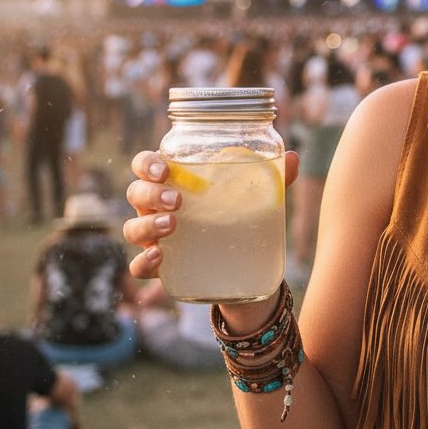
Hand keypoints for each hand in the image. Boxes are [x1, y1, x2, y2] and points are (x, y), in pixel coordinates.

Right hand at [123, 150, 299, 278]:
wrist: (245, 269)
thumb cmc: (241, 220)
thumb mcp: (258, 200)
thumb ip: (274, 180)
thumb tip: (295, 158)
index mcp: (175, 185)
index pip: (147, 165)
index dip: (147, 163)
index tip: (165, 169)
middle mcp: (157, 209)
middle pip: (136, 193)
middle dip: (151, 194)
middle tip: (178, 200)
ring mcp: (156, 239)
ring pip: (132, 229)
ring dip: (147, 225)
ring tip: (173, 225)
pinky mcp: (163, 269)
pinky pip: (138, 267)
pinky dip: (143, 262)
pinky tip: (159, 256)